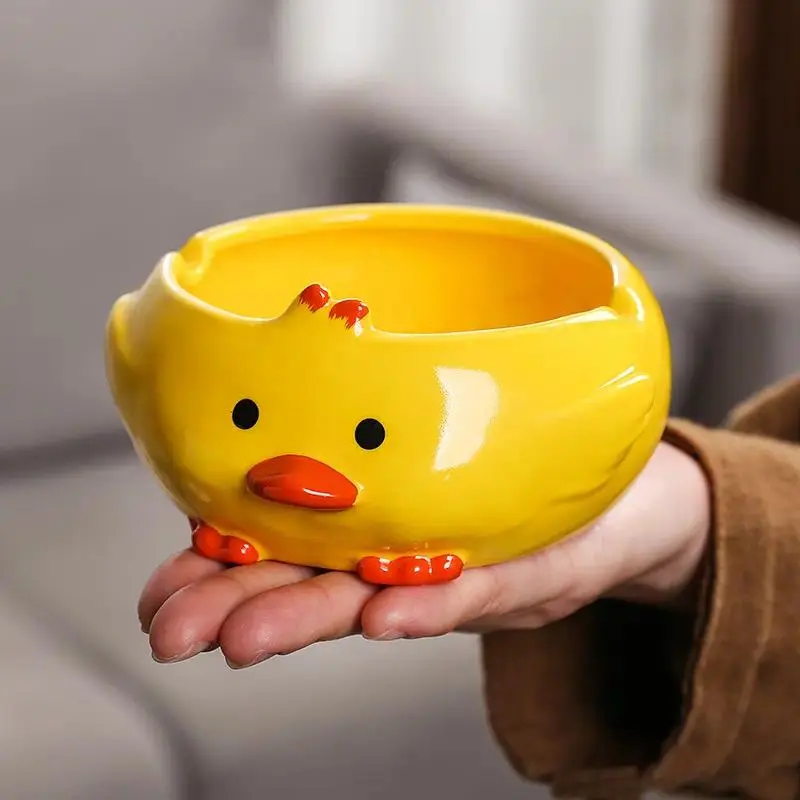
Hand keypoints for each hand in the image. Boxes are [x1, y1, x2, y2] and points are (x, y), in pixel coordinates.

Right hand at [140, 442, 709, 668]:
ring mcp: (455, 568)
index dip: (213, 572)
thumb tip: (285, 383)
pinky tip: (381, 615)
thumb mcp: (423, 443)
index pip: (277, 552)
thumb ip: (364, 427)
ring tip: (244, 638)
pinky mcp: (525, 569)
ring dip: (309, 620)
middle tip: (173, 632)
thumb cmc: (505, 467)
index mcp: (365, 525)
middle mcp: (397, 558)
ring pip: (373, 600)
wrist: (617, 502)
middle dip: (237, 609)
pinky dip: (425, 604)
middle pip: (310, 587)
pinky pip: (472, 585)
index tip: (155, 596)